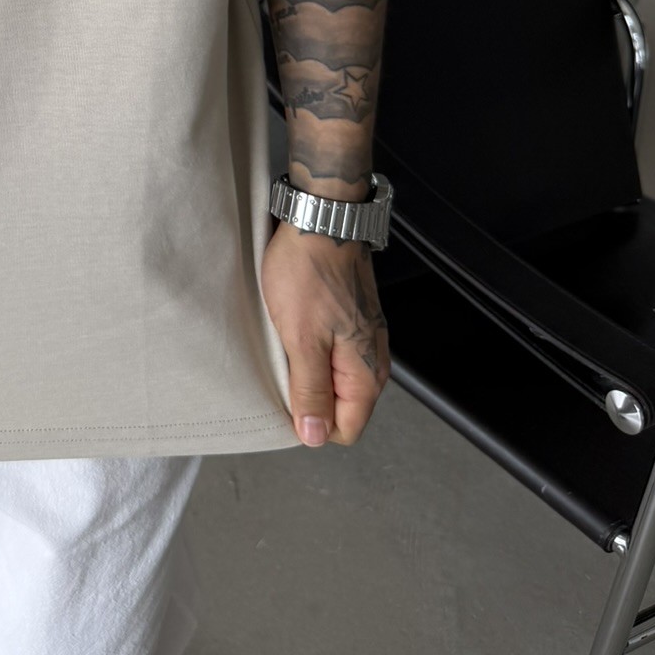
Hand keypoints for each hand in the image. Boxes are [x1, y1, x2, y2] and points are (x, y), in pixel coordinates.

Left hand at [260, 222, 389, 447]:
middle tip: (282, 366)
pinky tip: (292, 330)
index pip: (345, 429)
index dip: (312, 424)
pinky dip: (310, 349)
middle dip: (309, 398)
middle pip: (341, 407)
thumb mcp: (301, 339)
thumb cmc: (308, 273)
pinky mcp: (350, 319)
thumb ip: (311, 390)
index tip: (287, 398)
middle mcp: (372, 359)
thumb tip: (314, 435)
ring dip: (307, 371)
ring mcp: (363, 338)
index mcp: (366, 372)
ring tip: (285, 345)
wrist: (320, 220)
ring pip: (334, 379)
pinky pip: (331, 353)